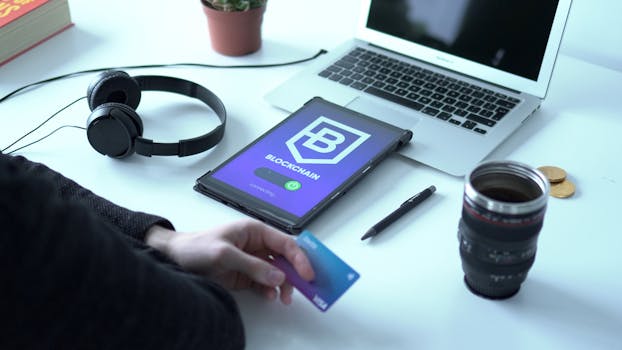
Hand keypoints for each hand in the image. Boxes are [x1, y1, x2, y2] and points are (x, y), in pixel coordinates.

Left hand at [145, 219, 313, 303]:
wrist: (175, 260)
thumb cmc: (196, 247)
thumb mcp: (224, 254)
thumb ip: (252, 265)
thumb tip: (278, 276)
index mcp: (255, 231)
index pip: (285, 243)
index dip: (300, 258)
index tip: (308, 274)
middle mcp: (257, 245)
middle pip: (285, 258)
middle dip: (295, 273)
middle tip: (303, 289)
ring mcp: (252, 261)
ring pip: (278, 273)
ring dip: (284, 285)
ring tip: (284, 298)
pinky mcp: (245, 276)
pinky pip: (265, 283)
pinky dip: (271, 291)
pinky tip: (271, 297)